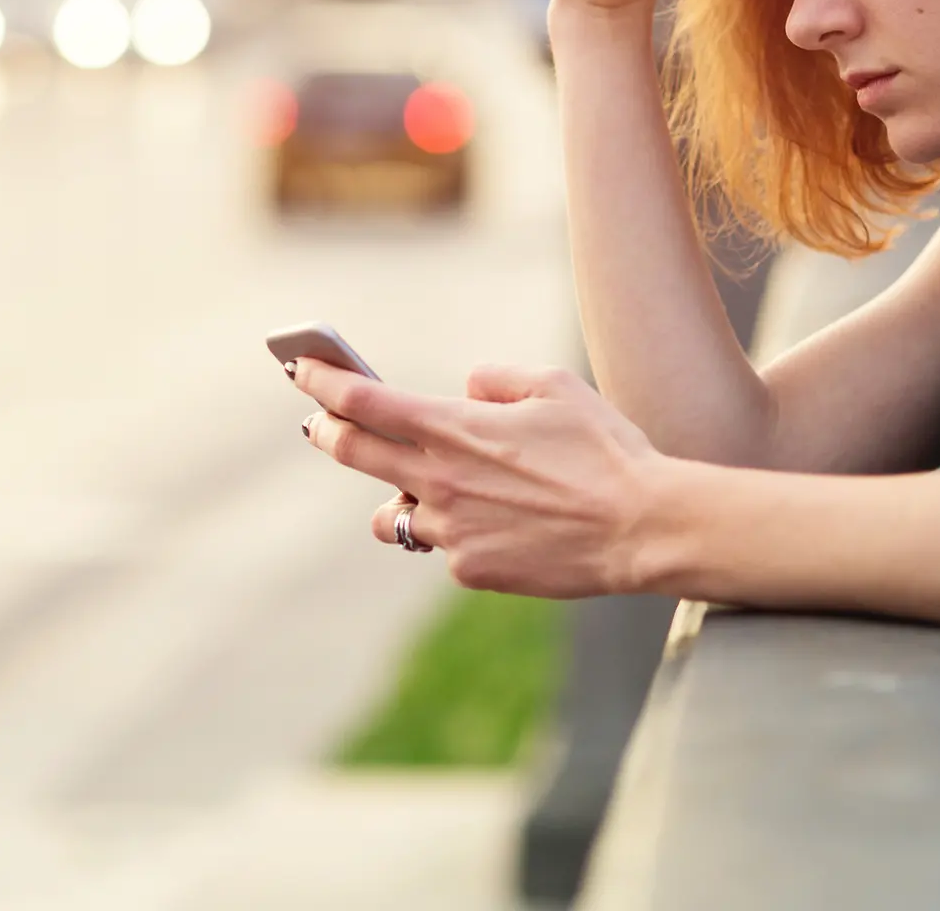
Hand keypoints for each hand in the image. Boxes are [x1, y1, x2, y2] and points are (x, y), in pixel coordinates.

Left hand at [292, 360, 665, 597]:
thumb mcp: (555, 386)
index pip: (365, 402)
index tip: (300, 370)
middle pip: (355, 453)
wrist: (639, 526)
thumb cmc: (604, 449)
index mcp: (455, 429)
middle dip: (326, 431)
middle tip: (315, 422)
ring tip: (426, 484)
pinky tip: (504, 521)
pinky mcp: (471, 569)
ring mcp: (451, 532)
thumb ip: (496, 379)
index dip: (324, 382)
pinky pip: (445, 544)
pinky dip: (459, 528)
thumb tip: (466, 391)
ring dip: (400, 493)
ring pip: (394, 514)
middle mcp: (440, 481)